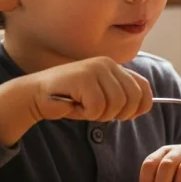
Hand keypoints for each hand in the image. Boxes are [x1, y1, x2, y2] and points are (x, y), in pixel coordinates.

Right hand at [0, 57, 152, 146]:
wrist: (35, 95)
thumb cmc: (69, 99)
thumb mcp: (101, 96)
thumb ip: (120, 96)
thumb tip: (144, 106)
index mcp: (114, 67)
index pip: (143, 87)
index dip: (140, 106)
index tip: (128, 117)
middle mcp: (107, 64)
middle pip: (132, 98)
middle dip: (119, 114)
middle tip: (99, 114)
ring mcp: (95, 69)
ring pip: (116, 104)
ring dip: (100, 115)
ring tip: (84, 108)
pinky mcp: (83, 78)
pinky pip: (97, 107)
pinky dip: (86, 114)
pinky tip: (74, 106)